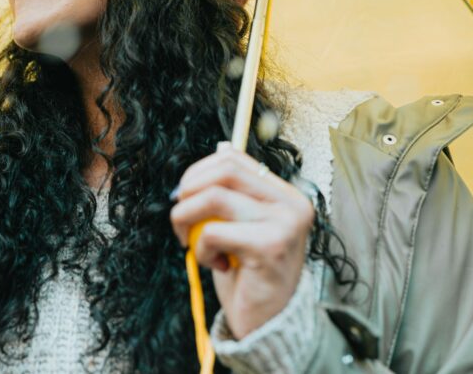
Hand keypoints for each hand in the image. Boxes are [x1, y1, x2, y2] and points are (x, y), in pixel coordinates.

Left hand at [169, 141, 315, 339]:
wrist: (268, 324)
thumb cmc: (250, 274)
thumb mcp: (241, 225)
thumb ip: (235, 191)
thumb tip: (221, 147)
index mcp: (286, 195)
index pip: (235, 159)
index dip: (198, 172)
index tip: (183, 195)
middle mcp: (292, 204)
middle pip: (224, 170)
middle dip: (189, 190)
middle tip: (180, 218)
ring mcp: (285, 224)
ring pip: (214, 197)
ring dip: (187, 219)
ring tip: (191, 242)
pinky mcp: (270, 246)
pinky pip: (214, 232)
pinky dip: (202, 249)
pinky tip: (218, 265)